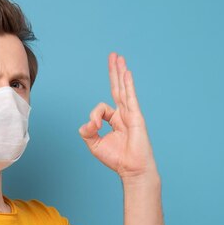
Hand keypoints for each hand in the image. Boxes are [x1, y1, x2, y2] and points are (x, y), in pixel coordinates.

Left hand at [78, 52, 158, 181]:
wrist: (131, 168)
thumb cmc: (116, 158)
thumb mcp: (94, 144)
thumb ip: (87, 132)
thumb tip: (86, 123)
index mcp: (114, 119)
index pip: (101, 108)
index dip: (94, 116)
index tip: (94, 128)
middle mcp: (123, 114)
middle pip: (117, 88)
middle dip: (114, 72)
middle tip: (113, 56)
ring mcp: (131, 114)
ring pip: (123, 89)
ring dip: (120, 72)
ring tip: (118, 57)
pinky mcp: (136, 117)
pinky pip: (131, 97)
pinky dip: (128, 84)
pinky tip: (126, 72)